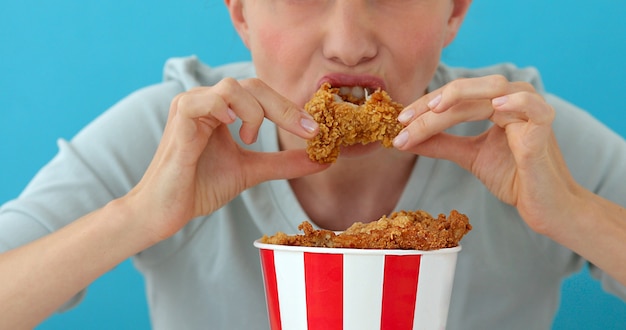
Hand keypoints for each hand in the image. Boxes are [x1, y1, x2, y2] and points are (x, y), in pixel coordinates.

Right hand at [126, 78, 327, 240]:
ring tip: (250, 138)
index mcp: (222, 109)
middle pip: (252, 85)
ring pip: (232, 87)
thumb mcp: (251, 171)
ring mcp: (190, 106)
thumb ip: (282, 162)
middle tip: (306, 130)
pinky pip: (205, 100)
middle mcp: (206, 101)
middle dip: (284, 107)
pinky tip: (234, 131)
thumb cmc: (200, 187)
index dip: (290, 108)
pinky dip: (226, 111)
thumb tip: (322, 160)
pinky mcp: (179, 119)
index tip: (316, 130)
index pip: (261, 94)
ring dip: (254, 111)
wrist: (166, 211)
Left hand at [393, 75, 581, 233]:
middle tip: (404, 122)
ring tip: (434, 109)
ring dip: (459, 99)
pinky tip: (494, 106)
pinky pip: (532, 108)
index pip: (456, 96)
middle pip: (468, 92)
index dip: (426, 106)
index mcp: (497, 102)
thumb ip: (441, 144)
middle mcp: (514, 99)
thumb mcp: (469, 156)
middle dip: (432, 105)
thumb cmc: (513, 177)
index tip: (399, 122)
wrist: (544, 206)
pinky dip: (515, 103)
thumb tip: (404, 138)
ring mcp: (531, 111)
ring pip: (491, 93)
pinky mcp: (544, 129)